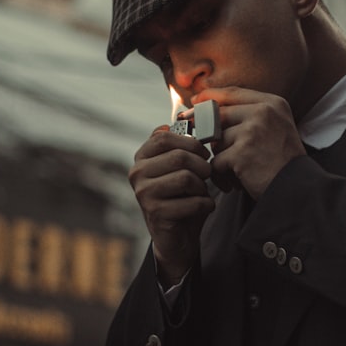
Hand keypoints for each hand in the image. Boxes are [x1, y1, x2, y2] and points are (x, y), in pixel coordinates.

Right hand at [129, 126, 215, 284]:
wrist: (178, 237)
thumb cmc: (182, 196)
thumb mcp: (180, 167)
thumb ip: (180, 143)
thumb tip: (184, 108)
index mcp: (142, 157)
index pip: (165, 136)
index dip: (191, 142)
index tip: (203, 153)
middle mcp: (137, 172)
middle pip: (180, 156)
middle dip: (202, 165)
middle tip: (208, 174)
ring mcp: (143, 193)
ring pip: (187, 177)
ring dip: (203, 186)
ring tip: (202, 192)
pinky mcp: (155, 213)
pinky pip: (192, 200)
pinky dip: (205, 204)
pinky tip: (203, 207)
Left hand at [193, 87, 305, 200]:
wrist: (296, 188)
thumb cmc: (283, 161)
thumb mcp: (276, 127)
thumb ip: (249, 114)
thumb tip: (206, 105)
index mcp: (272, 103)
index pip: (232, 92)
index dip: (210, 96)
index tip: (195, 102)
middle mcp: (263, 112)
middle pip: (218, 115)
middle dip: (206, 132)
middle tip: (207, 146)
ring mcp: (252, 131)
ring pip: (216, 140)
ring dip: (221, 158)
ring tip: (236, 171)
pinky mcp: (242, 153)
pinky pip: (217, 161)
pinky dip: (222, 175)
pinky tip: (235, 182)